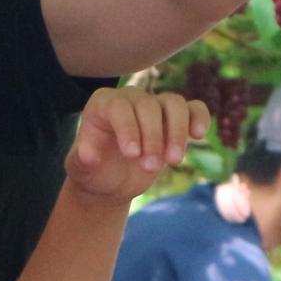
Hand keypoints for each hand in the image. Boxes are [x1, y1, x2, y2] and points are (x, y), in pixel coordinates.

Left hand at [66, 86, 208, 203]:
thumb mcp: (81, 169)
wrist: (111, 181)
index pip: (119, 107)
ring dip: (178, 132)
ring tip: (173, 160)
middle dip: (153, 138)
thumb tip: (89, 155)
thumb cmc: (93, 171)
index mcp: (103, 104)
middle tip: (150, 167)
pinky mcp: (174, 119)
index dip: (128, 128)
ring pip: (174, 103)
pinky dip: (199, 118)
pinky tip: (198, 135)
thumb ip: (82, 160)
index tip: (132, 154)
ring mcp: (154, 106)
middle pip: (149, 106)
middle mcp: (130, 99)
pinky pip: (193, 108)